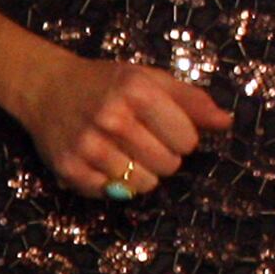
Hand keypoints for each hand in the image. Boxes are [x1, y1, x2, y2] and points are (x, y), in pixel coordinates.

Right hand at [7, 46, 234, 196]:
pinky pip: (112, 193)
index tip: (167, 129)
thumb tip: (226, 122)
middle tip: (144, 141)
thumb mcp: (150, 80)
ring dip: (141, 173)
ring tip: (125, 151)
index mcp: (137, 91)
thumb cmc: (107, 83)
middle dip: (164, 157)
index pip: (187, 140)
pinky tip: (104, 161)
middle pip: (169, 165)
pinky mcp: (69, 167)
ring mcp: (88, 145)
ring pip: (144, 184)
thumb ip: (192, 100)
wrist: (48, 87)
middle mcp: (112, 118)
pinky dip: (114, 183)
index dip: (182, 138)